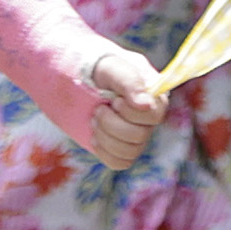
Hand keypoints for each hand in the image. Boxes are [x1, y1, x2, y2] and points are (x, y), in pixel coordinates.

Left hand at [39, 38, 160, 164]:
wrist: (75, 78)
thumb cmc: (96, 68)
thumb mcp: (112, 67)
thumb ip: (130, 81)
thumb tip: (146, 104)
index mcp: (154, 96)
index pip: (155, 115)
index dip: (132, 113)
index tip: (114, 100)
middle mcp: (149, 117)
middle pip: (140, 136)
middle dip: (111, 124)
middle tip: (98, 109)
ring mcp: (136, 134)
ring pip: (130, 152)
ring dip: (106, 137)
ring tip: (94, 120)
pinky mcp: (120, 148)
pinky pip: (120, 162)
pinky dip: (105, 152)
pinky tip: (96, 137)